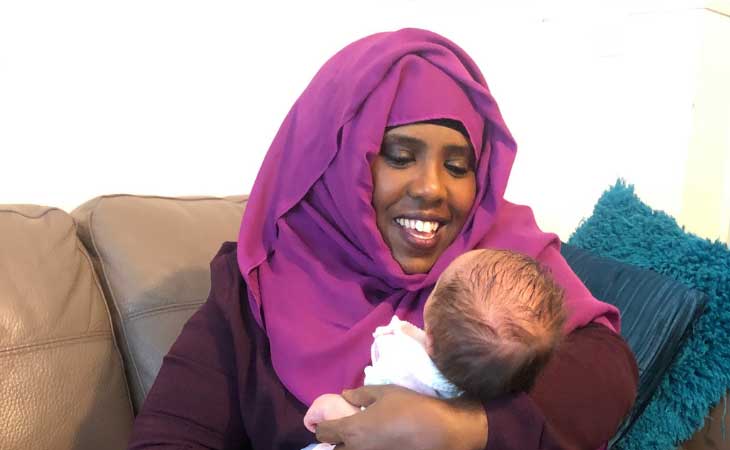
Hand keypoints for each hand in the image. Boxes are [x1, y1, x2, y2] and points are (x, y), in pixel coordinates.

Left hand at [315, 385, 487, 449]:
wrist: (441, 431)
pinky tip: (377, 443)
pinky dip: (367, 449)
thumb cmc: (411, 407)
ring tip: (362, 437)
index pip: (324, 432)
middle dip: (336, 440)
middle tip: (345, 430)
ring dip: (351, 446)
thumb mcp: (385, 392)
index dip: (323, 424)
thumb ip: (360, 394)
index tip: (328, 419)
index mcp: (353, 430)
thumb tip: (345, 394)